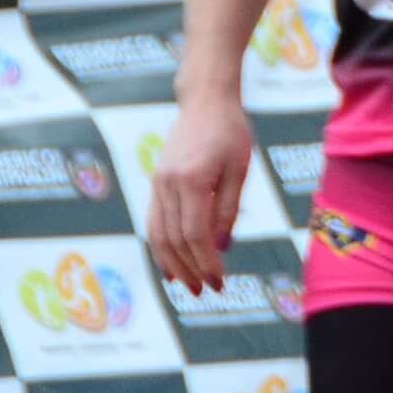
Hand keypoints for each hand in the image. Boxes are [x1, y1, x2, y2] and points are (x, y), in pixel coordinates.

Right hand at [145, 90, 257, 295]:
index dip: (206, 262)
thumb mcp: (238, 169)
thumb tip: (221, 248)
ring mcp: (157, 185)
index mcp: (191, 180)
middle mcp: (167, 185)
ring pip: (158, 235)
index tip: (220, 283)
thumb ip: (228, 209)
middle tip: (206, 291)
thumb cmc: (231, 131)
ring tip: (188, 285)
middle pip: (174, 240)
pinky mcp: (155, 184)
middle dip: (189, 270)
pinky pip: (153, 223)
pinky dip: (160, 247)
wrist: (205, 101)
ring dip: (172, 264)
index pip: (196, 235)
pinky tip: (170, 265)